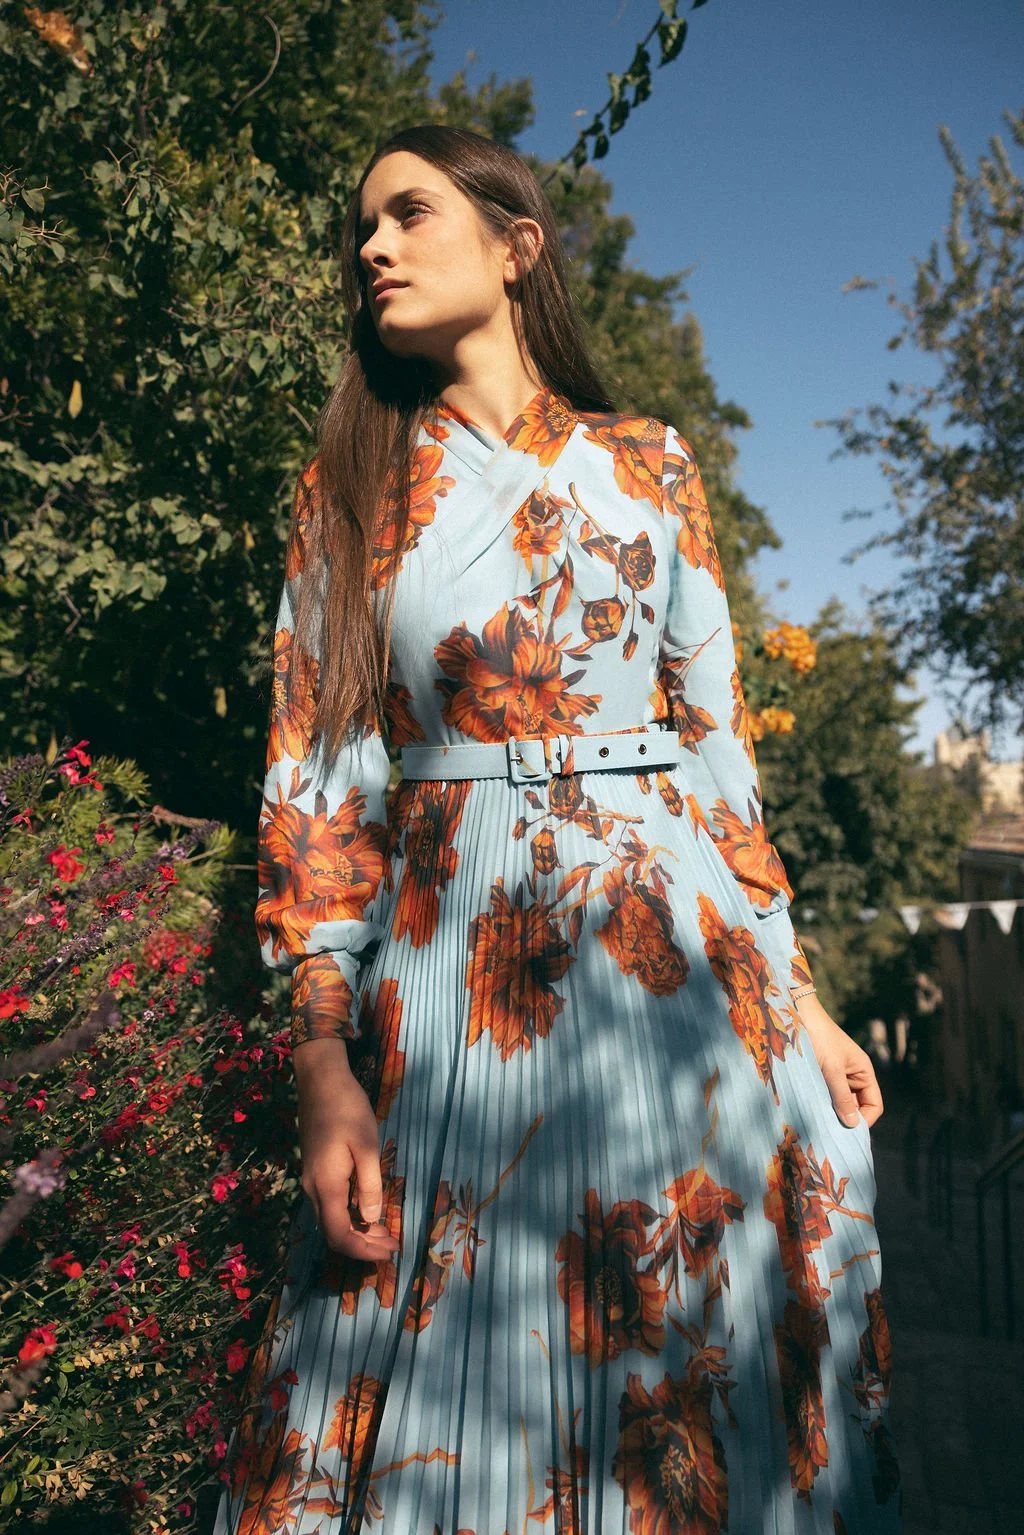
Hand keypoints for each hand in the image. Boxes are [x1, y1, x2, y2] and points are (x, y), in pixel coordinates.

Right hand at [292, 1037, 399, 1262]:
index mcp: (326, 1186)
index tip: (390, 1251)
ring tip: (386, 1231)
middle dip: (363, 1245)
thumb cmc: (347, 1108)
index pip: (339, 1236)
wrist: (321, 1081)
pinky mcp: (316, 1170)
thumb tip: (371, 1219)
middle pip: (333, 1232)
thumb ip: (369, 1185)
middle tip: (393, 1245)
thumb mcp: (366, 1145)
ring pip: (331, 1219)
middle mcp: (314, 1189)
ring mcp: (313, 1179)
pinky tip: (369, 1209)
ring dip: (358, 1231)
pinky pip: (331, 1204)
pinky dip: (350, 1214)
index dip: (363, 1251)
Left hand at [793, 992, 884, 1128]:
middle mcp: (852, 1076)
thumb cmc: (819, 1038)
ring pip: (839, 1103)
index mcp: (863, 1071)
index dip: (865, 1119)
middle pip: (856, 1107)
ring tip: (819, 1122)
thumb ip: (842, 1096)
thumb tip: (853, 1124)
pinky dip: (820, 1104)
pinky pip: (825, 1096)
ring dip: (831, 1112)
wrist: (795, 1016)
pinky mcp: (819, 1076)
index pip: (873, 1104)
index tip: (848, 1131)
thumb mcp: (832, 1069)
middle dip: (846, 1119)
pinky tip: (810, 1111)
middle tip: (831, 1132)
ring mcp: (835, 1076)